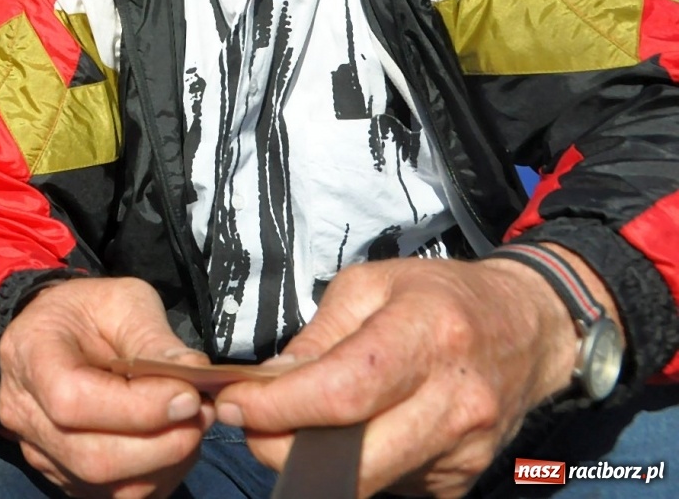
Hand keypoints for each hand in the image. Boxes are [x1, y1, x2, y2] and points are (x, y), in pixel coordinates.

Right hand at [0, 277, 214, 498]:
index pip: (72, 401)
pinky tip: (172, 442)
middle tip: (203, 414)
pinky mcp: (65, 477)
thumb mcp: (121, 302)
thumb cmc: (87, 312)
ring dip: (166, 463)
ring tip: (192, 425)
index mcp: (30, 356)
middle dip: (162, 444)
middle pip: (92, 458)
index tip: (188, 395)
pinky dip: (157, 475)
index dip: (136, 409)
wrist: (54, 332)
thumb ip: (154, 339)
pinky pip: (116, 494)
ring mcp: (41, 453)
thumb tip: (195, 376)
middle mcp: (25, 414)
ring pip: (107, 486)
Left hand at [215, 253, 592, 497]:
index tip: (235, 403)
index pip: (343, 392)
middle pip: (352, 457)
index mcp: (428, 336)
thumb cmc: (441, 297)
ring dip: (312, 461)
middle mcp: (454, 401)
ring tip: (290, 425)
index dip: (278, 406)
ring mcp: (463, 449)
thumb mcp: (370, 286)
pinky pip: (391, 485)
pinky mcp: (462, 479)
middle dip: (282, 448)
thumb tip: (267, 384)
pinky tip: (348, 434)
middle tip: (250, 424)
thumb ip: (317, 338)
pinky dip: (354, 466)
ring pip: (366, 481)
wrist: (530, 327)